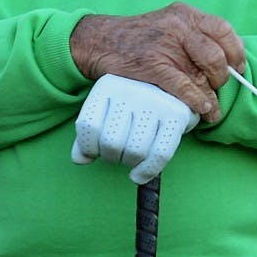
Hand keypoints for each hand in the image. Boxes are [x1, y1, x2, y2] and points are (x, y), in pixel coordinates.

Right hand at [69, 2, 244, 121]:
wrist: (100, 40)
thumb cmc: (138, 36)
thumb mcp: (169, 23)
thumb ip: (193, 36)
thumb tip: (225, 62)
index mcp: (185, 14)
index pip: (223, 30)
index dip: (235, 52)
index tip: (238, 68)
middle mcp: (178, 27)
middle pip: (216, 56)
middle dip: (222, 77)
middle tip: (219, 87)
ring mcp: (165, 46)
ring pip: (201, 75)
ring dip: (211, 97)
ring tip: (212, 109)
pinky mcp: (153, 66)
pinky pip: (184, 88)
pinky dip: (196, 101)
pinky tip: (201, 109)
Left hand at [72, 74, 199, 183]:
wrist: (170, 80)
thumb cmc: (132, 105)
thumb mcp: (107, 109)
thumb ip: (90, 132)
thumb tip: (79, 159)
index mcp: (108, 85)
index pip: (88, 125)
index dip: (88, 146)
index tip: (95, 151)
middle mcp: (132, 91)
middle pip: (111, 142)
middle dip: (111, 157)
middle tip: (118, 153)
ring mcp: (156, 102)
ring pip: (134, 151)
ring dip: (129, 164)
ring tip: (131, 157)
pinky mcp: (177, 114)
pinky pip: (160, 154)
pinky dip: (147, 171)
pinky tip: (139, 175)